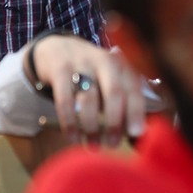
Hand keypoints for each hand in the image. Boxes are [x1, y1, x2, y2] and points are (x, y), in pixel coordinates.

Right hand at [29, 36, 145, 144]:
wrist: (56, 47)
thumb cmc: (89, 71)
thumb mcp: (108, 76)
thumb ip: (121, 98)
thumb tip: (135, 133)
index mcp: (120, 64)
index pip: (132, 88)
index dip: (136, 111)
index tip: (136, 132)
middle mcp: (103, 61)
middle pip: (113, 92)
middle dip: (114, 121)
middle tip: (112, 144)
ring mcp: (80, 64)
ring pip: (89, 98)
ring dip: (91, 125)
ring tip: (92, 144)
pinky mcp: (59, 70)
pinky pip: (65, 100)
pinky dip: (69, 121)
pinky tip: (73, 136)